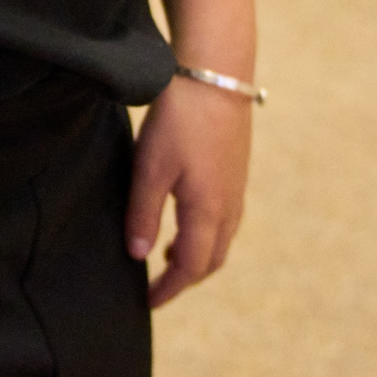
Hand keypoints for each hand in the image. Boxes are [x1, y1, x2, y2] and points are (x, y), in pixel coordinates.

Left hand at [124, 76, 251, 307]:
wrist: (216, 74)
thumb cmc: (179, 119)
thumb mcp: (150, 167)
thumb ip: (143, 214)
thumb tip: (139, 256)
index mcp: (208, 211)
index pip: (192, 267)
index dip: (170, 289)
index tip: (149, 302)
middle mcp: (229, 205)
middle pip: (212, 259)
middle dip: (186, 278)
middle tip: (158, 285)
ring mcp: (237, 188)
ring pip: (221, 239)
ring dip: (198, 255)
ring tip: (168, 256)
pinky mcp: (236, 170)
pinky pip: (225, 218)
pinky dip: (206, 233)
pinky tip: (186, 218)